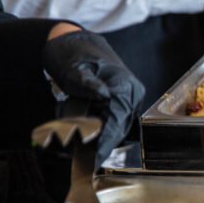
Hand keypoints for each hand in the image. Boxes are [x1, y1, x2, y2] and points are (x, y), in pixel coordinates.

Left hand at [41, 29, 145, 164]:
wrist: (74, 42)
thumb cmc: (71, 55)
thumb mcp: (74, 70)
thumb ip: (88, 84)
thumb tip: (104, 96)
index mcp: (123, 86)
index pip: (117, 122)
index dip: (106, 143)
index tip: (95, 160)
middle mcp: (132, 93)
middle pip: (120, 127)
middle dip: (102, 142)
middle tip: (84, 158)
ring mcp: (131, 96)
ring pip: (119, 125)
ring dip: (102, 135)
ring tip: (83, 146)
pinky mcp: (125, 98)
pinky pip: (116, 119)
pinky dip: (104, 127)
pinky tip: (90, 133)